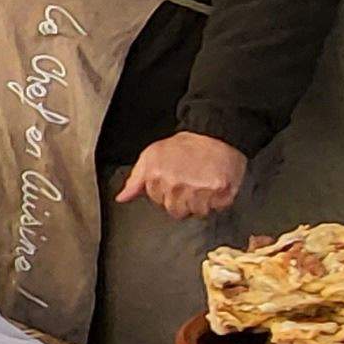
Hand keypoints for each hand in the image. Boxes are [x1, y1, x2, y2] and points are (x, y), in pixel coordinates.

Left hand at [115, 131, 249, 220]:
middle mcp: (176, 185)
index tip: (176, 180)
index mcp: (157, 177)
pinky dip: (220, 199)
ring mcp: (198, 188)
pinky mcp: (219, 189)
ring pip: (199, 212)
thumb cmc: (183, 145)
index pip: (160, 203)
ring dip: (203, 201)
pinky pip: (218, 207)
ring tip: (203, 182)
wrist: (212, 131)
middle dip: (184, 200)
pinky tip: (216, 184)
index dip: (168, 193)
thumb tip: (122, 198)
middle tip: (191, 182)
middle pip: (178, 212)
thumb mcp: (151, 156)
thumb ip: (135, 180)